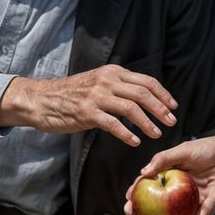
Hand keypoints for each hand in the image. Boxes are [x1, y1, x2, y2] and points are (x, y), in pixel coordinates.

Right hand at [2, 64, 175, 146]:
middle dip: (160, 108)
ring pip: (131, 108)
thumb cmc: (71, 94)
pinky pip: (113, 124)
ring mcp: (96, 96)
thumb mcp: (97, 82)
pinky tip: (135, 142)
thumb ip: (117, 87)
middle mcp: (106, 80)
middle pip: (142, 93)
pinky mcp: (87, 112)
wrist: (42, 99)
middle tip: (172, 122)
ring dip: (147, 122)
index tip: (173, 106)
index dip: (162, 94)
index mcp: (112, 72)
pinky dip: (127, 134)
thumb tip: (141, 98)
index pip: (145, 81)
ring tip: (156, 134)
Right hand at [126, 133, 214, 214]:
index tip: (129, 211)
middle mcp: (174, 200)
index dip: (134, 206)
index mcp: (164, 186)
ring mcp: (189, 207)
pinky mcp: (206, 209)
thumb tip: (143, 172)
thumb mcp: (180, 152)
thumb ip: (162, 160)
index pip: (144, 198)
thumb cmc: (202, 150)